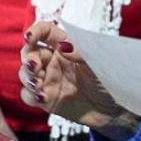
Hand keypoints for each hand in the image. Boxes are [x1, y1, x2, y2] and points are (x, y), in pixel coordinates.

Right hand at [19, 21, 138, 137]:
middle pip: (30, 53)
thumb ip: (81, 53)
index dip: (35, 31)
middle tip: (35, 67)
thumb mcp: (100, 62)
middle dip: (28, 58)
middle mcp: (54, 61)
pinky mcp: (46, 99)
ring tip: (38, 85)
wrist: (114, 109)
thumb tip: (63, 47)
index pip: (46, 32)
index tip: (29, 38)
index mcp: (67, 46)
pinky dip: (29, 95)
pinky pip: (28, 95)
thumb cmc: (110, 80)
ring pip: (25, 74)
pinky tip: (42, 98)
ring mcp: (49, 80)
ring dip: (26, 77)